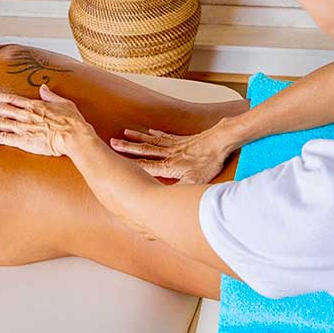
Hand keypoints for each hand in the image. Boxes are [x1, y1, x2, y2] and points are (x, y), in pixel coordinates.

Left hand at [0, 85, 93, 156]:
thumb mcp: (64, 103)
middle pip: (1, 109)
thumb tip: (43, 87)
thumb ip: (51, 95)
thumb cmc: (73, 121)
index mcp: (35, 105)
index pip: (12, 99)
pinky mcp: (24, 141)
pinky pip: (4, 138)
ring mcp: (23, 127)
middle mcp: (26, 115)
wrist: (74, 137)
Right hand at [111, 121, 234, 183]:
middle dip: (128, 147)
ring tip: (125, 133)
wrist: (221, 141)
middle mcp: (169, 154)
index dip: (130, 163)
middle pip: (145, 150)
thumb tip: (166, 201)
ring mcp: (176, 145)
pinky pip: (166, 136)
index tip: (115, 160)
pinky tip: (150, 131)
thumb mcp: (195, 181)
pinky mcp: (184, 139)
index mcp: (169, 166)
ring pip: (152, 141)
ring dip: (138, 138)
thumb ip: (178, 190)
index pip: (146, 165)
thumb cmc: (209, 161)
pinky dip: (157, 133)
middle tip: (112, 142)